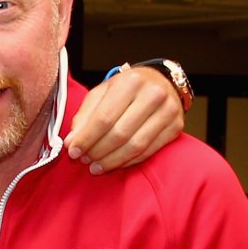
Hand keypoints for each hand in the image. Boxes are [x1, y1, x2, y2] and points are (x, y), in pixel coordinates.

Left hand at [64, 62, 186, 173]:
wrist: (162, 81)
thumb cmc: (127, 88)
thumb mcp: (102, 93)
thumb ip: (85, 116)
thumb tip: (71, 142)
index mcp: (130, 82)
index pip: (104, 118)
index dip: (86, 138)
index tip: (72, 151)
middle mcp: (153, 94)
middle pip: (119, 134)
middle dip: (98, 151)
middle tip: (84, 160)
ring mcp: (168, 111)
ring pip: (135, 146)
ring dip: (112, 161)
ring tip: (96, 166)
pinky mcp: (176, 127)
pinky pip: (148, 151)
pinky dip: (128, 161)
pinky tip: (115, 163)